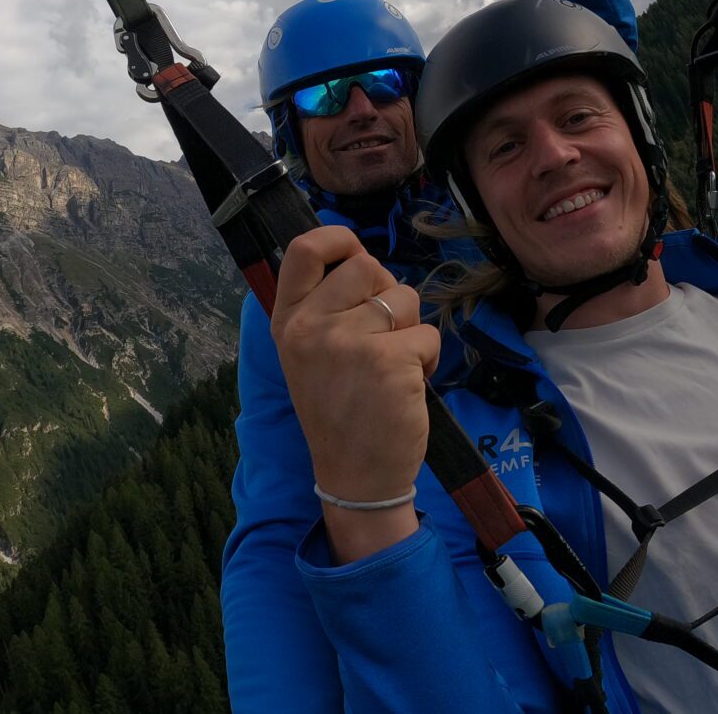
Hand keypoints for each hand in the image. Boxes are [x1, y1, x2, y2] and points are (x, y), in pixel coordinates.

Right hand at [268, 225, 437, 561]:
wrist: (355, 478)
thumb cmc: (339, 412)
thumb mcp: (310, 356)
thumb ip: (326, 309)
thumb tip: (363, 261)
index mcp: (288, 322)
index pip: (303, 250)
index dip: (337, 238)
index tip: (355, 252)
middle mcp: (312, 327)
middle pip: (367, 267)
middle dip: (388, 293)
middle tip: (384, 333)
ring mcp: (349, 343)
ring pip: (404, 299)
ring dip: (411, 329)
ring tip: (395, 367)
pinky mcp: (389, 361)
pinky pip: (427, 335)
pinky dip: (429, 358)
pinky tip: (408, 387)